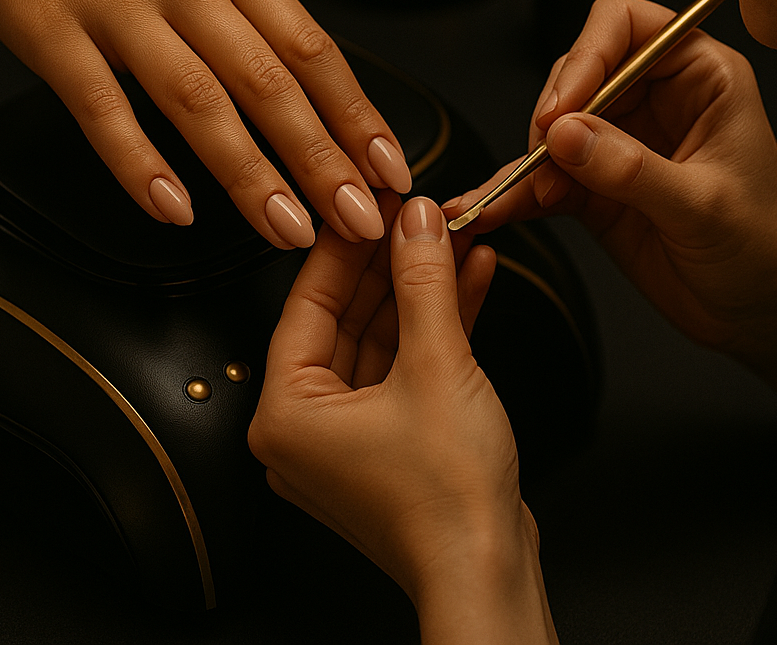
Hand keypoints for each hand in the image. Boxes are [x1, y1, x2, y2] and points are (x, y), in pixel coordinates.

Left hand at [248, 195, 558, 644]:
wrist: (489, 572)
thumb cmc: (447, 501)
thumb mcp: (436, 365)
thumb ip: (424, 282)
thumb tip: (418, 221)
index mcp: (286, 412)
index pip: (309, 302)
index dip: (347, 245)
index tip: (373, 204)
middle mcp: (307, 426)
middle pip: (348, 317)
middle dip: (392, 263)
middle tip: (420, 216)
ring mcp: (349, 435)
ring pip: (383, 338)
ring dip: (422, 290)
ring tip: (454, 238)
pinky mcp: (390, 439)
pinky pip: (405, 366)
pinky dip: (436, 326)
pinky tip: (470, 281)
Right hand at [445, 0, 776, 411]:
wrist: (763, 314)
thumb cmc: (764, 250)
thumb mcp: (703, 207)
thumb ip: (629, 168)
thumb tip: (562, 134)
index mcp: (699, 77)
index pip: (627, 25)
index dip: (587, 55)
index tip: (561, 108)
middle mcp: (656, 99)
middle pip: (579, 71)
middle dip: (552, 114)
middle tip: (543, 158)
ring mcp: (622, 142)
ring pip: (554, 124)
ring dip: (529, 159)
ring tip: (521, 194)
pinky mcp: (596, 185)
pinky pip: (546, 176)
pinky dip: (519, 193)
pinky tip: (495, 209)